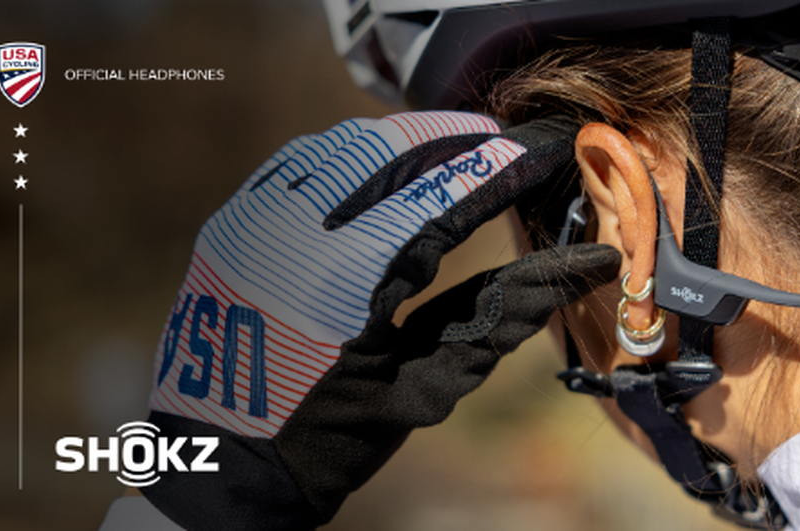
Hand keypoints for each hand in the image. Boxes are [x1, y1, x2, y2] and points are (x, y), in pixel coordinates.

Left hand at [140, 112, 619, 529]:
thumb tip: (578, 268)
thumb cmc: (331, 441)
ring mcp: (248, 224)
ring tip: (454, 145)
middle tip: (503, 141)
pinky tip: (384, 162)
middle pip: (389, 152)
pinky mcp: (228, 226)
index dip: (494, 172)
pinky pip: (297, 162)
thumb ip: (498, 318)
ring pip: (340, 145)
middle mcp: (287, 237)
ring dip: (403, 140)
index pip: (438, 200)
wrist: (221, 468)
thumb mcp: (423, 389)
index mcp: (341, 285)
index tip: (536, 154)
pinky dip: (348, 154)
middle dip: (454, 139)